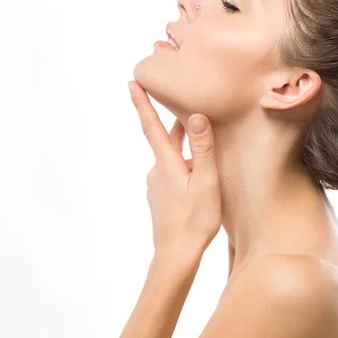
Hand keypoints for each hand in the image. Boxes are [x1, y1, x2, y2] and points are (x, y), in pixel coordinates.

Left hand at [128, 81, 221, 258]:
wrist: (176, 256)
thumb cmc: (195, 221)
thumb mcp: (206, 183)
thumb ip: (202, 149)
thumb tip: (196, 116)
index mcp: (166, 163)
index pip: (151, 125)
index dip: (141, 102)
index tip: (132, 82)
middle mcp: (157, 171)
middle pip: (165, 139)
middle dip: (174, 123)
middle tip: (183, 105)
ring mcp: (156, 186)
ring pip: (172, 158)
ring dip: (184, 149)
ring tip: (203, 148)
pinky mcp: (160, 198)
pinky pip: (172, 173)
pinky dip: (184, 167)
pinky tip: (198, 177)